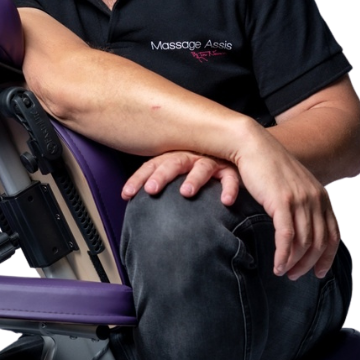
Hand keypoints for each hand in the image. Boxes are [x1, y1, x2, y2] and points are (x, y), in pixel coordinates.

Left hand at [122, 151, 240, 204]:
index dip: (138, 179)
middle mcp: (190, 156)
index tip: (126, 195)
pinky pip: (231, 177)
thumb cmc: (197, 171)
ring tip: (186, 193)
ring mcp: (211, 160)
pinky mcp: (231, 168)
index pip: (151, 166)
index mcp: (173, 157)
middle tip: (151, 190)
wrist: (233, 154)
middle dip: (161, 176)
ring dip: (193, 179)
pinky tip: (225, 201)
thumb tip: (136, 205)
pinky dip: (229, 188)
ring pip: (201, 167)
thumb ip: (161, 186)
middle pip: (173, 163)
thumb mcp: (177, 175)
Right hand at [233, 129, 339, 280]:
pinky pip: (287, 236)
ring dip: (295, 263)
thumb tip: (300, 222)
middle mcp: (315, 198)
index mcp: (321, 195)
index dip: (328, 257)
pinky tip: (277, 265)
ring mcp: (300, 199)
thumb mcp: (291, 184)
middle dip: (309, 264)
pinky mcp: (282, 201)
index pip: (334, 234)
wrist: (251, 145)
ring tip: (284, 273)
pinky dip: (283, 255)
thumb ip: (300, 201)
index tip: (319, 273)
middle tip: (295, 276)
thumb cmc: (266, 165)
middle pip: (319, 241)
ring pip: (304, 242)